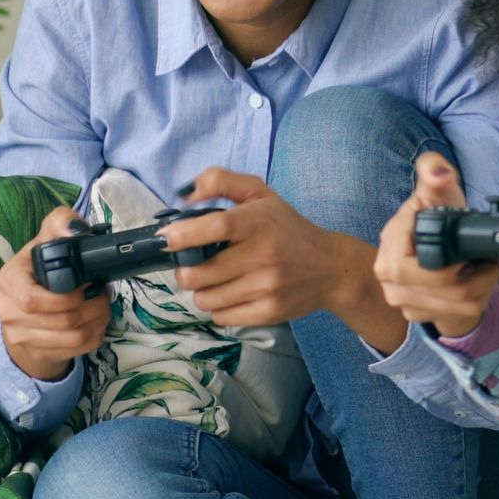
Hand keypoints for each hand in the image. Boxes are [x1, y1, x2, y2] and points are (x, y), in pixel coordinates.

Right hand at [0, 206, 111, 380]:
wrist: (25, 306)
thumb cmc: (39, 267)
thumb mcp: (46, 238)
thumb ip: (61, 223)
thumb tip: (77, 230)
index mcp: (9, 280)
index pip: (31, 299)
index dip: (64, 298)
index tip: (84, 284)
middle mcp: (9, 311)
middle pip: (62, 320)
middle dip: (93, 306)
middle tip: (103, 292)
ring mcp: (21, 336)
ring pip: (73, 337)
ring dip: (98, 320)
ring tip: (102, 305)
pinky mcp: (39, 353)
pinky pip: (77, 350)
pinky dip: (95, 335)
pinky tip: (96, 321)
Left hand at [165, 168, 391, 338]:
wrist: (331, 268)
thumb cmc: (287, 228)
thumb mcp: (260, 194)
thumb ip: (221, 181)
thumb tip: (185, 195)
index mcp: (259, 222)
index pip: (217, 227)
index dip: (184, 235)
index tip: (167, 239)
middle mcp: (264, 256)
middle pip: (200, 273)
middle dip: (186, 270)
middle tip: (193, 264)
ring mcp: (267, 287)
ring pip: (206, 299)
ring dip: (201, 291)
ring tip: (214, 280)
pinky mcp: (269, 312)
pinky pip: (221, 317)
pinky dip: (218, 308)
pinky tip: (231, 294)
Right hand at [373, 152, 498, 339]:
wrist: (434, 247)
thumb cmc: (435, 214)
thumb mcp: (437, 188)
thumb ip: (434, 168)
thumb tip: (439, 175)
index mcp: (390, 243)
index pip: (416, 267)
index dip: (451, 264)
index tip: (470, 253)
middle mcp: (389, 276)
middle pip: (446, 289)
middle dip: (478, 275)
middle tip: (488, 259)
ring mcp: (400, 299)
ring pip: (458, 303)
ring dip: (483, 286)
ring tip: (486, 268)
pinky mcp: (416, 315)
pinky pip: (458, 314)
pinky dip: (477, 298)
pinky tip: (476, 283)